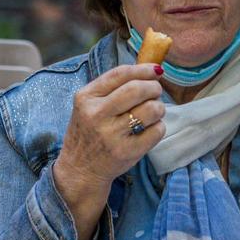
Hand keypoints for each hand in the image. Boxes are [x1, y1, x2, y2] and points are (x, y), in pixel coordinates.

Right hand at [53, 64, 166, 239]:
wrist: (80, 169)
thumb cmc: (89, 132)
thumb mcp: (88, 105)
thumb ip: (112, 87)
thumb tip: (150, 69)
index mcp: (86, 98)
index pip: (120, 74)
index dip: (143, 69)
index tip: (155, 70)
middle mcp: (96, 115)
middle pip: (138, 90)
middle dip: (154, 87)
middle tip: (156, 92)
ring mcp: (112, 135)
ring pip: (151, 109)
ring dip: (159, 108)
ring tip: (153, 112)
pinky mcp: (127, 152)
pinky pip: (156, 131)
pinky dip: (158, 127)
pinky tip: (149, 129)